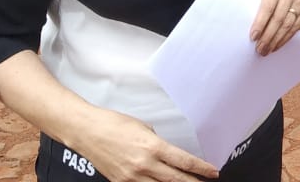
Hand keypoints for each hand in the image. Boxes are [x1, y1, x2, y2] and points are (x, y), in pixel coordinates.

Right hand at [74, 107, 219, 180]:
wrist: (86, 131)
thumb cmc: (113, 124)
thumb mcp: (144, 128)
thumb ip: (158, 143)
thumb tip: (169, 155)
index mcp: (153, 147)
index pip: (184, 161)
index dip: (202, 169)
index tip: (213, 172)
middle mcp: (144, 164)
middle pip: (176, 179)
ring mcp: (132, 177)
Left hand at [250, 0, 299, 55]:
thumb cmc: (267, 1)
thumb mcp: (260, 0)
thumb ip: (256, 12)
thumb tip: (251, 34)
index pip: (268, 7)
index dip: (260, 23)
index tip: (253, 37)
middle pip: (278, 18)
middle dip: (268, 36)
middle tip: (259, 49)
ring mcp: (298, 4)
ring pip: (287, 25)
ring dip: (275, 40)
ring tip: (266, 50)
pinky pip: (294, 30)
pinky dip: (284, 40)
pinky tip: (275, 47)